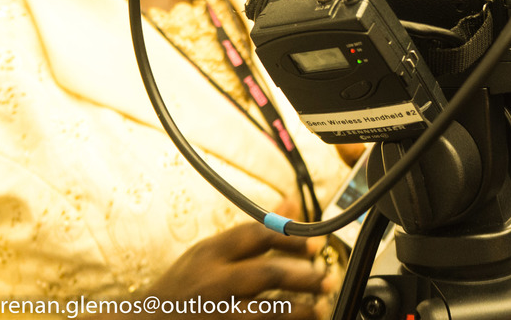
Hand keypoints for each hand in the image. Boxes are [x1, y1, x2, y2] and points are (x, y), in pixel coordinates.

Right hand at [139, 223, 333, 319]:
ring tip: (320, 308)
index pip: (256, 235)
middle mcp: (212, 281)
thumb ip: (253, 232)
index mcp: (210, 252)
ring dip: (298, 310)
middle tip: (328, 279)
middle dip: (304, 276)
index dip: (291, 238)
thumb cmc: (183, 286)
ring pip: (265, 311)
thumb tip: (292, 202)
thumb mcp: (211, 251)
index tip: (317, 244)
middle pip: (266, 274)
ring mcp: (215, 313)